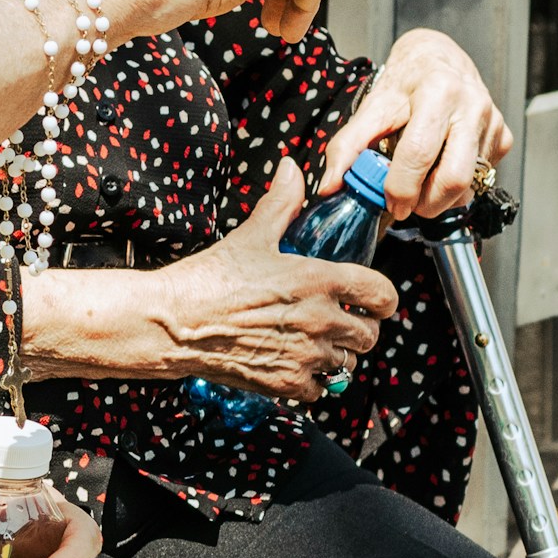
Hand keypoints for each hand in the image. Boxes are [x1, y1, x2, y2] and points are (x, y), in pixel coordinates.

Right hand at [150, 161, 397, 398]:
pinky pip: (320, 390)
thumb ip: (281, 203)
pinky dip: (313, 382)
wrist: (173, 323)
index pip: (381, 294)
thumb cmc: (210, 278)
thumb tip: (291, 168)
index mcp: (318, 280)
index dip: (384, 299)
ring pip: (347, 364)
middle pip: (369, 334)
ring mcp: (305, 356)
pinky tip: (296, 366)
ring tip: (317, 345)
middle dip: (360, 327)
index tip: (376, 301)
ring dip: (338, 355)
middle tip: (342, 322)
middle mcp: (320, 321)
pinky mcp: (286, 384)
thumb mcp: (250, 235)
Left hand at [319, 29, 513, 220]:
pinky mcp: (503, 137)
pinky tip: (440, 167)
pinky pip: (481, 178)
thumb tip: (331, 185)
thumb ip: (348, 146)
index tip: (389, 201)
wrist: (437, 58)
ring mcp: (492, 122)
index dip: (402, 188)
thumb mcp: (372, 107)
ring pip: (470, 185)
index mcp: (439, 92)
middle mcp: (472, 106)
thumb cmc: (404, 84)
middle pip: (455, 178)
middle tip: (407, 203)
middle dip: (427, 203)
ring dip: (441, 198)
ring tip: (420, 182)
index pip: (420, 155)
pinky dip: (457, 186)